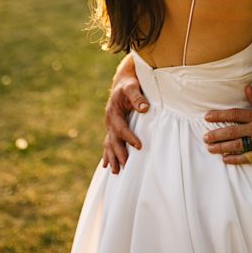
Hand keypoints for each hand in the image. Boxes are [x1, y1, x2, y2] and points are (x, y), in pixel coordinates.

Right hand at [101, 55, 149, 174]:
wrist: (123, 80)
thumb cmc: (129, 83)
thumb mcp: (132, 87)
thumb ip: (137, 97)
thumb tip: (145, 108)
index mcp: (113, 112)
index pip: (121, 128)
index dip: (130, 138)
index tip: (139, 147)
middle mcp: (109, 120)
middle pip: (113, 140)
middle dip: (118, 154)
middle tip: (124, 166)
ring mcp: (110, 125)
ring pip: (109, 144)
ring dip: (112, 158)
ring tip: (114, 172)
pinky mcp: (113, 127)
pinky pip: (109, 143)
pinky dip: (108, 154)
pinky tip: (107, 165)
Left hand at [202, 85, 251, 164]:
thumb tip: (247, 88)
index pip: (235, 114)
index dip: (220, 116)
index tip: (207, 117)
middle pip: (233, 131)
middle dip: (217, 134)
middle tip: (205, 137)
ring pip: (238, 145)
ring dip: (222, 147)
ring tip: (211, 148)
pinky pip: (248, 158)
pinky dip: (236, 159)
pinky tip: (226, 159)